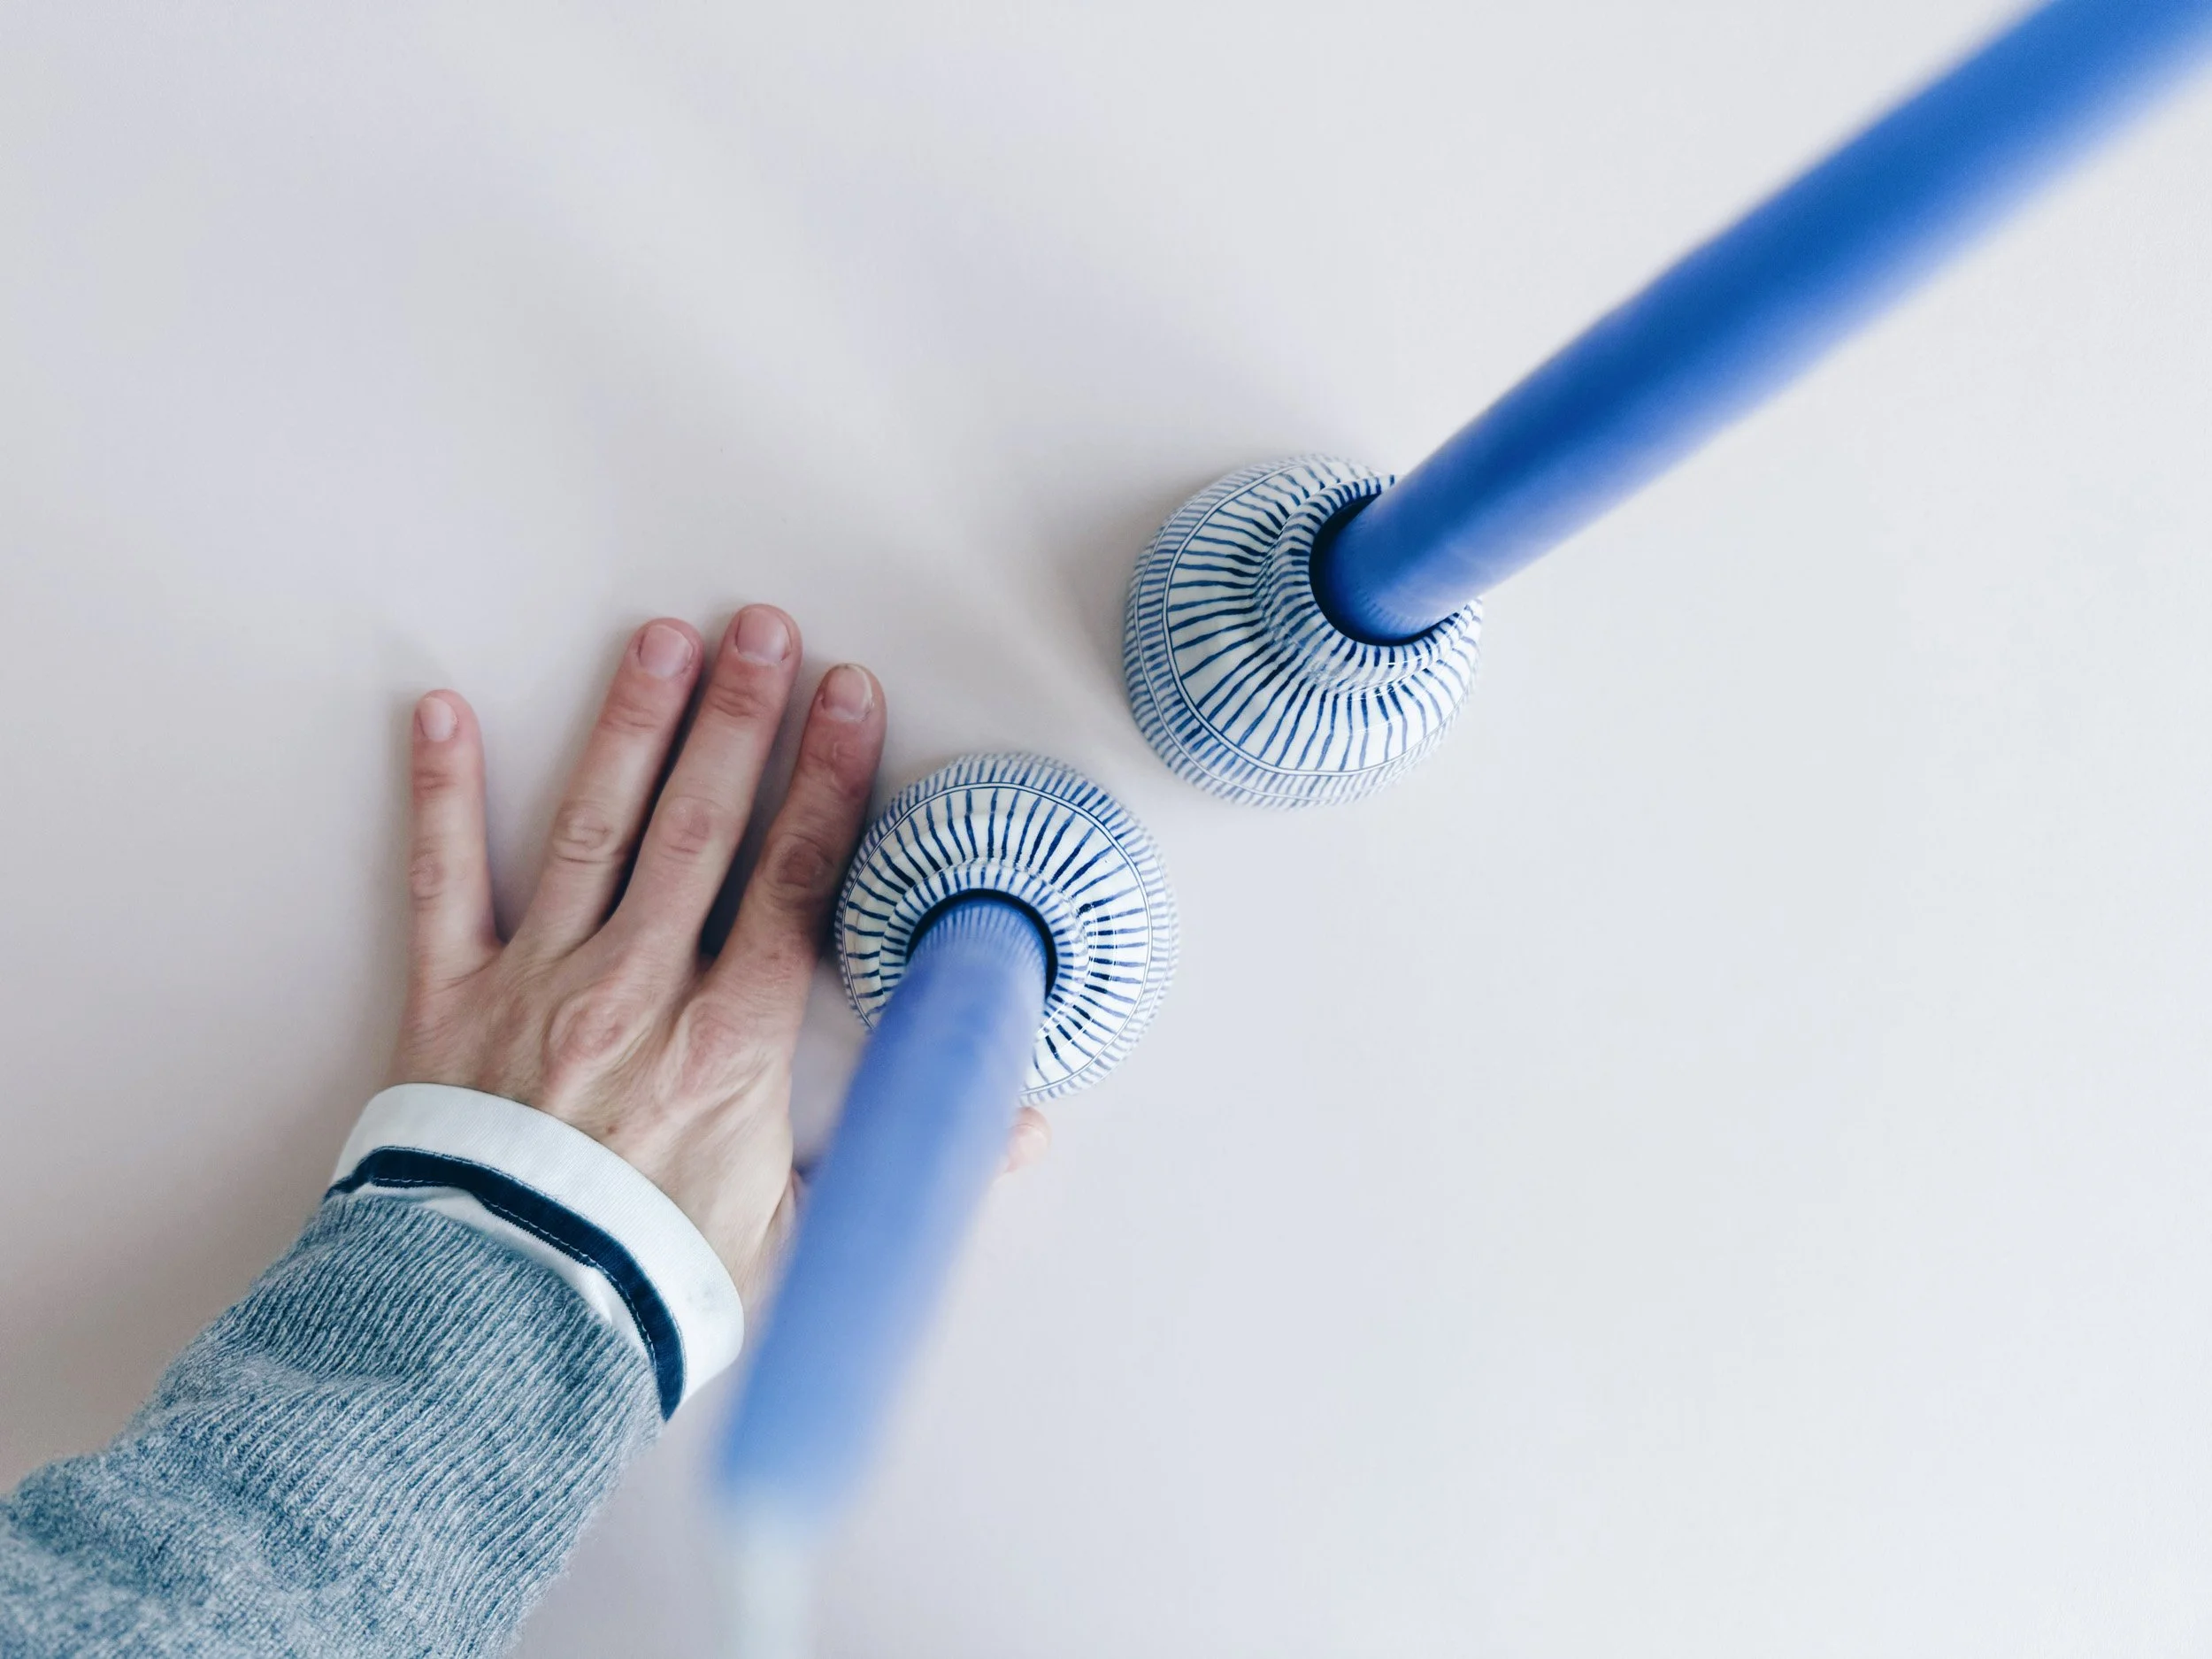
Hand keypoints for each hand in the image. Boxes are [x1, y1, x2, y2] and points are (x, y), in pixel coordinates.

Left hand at [391, 607, 1051, 1307]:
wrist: (503, 1333)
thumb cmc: (652, 1282)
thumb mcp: (801, 1235)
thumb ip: (900, 1159)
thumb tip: (1017, 1130)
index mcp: (731, 1040)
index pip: (796, 879)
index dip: (831, 782)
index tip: (850, 701)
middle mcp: (639, 989)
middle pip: (702, 825)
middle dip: (740, 717)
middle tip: (762, 629)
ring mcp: (541, 983)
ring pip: (596, 827)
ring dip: (634, 725)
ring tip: (661, 640)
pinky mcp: (449, 1001)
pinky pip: (443, 882)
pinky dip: (441, 795)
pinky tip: (442, 713)